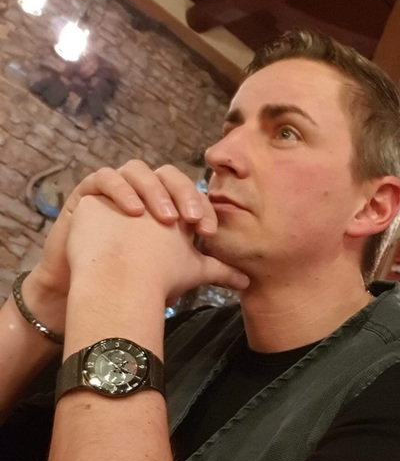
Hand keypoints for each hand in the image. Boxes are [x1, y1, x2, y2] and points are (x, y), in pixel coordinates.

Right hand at [35, 161, 214, 295]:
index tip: (210, 231)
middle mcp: (145, 193)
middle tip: (189, 220)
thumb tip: (248, 281)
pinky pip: (103, 177)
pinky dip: (120, 190)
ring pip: (137, 170)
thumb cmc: (141, 279)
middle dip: (182, 193)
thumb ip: (215, 271)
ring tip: (164, 219)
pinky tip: (133, 212)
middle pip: (167, 175)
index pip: (190, 193)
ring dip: (153, 191)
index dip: (203, 206)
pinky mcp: (89, 193)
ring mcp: (117, 190)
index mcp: (169, 205)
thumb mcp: (184, 273)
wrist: (98, 290)